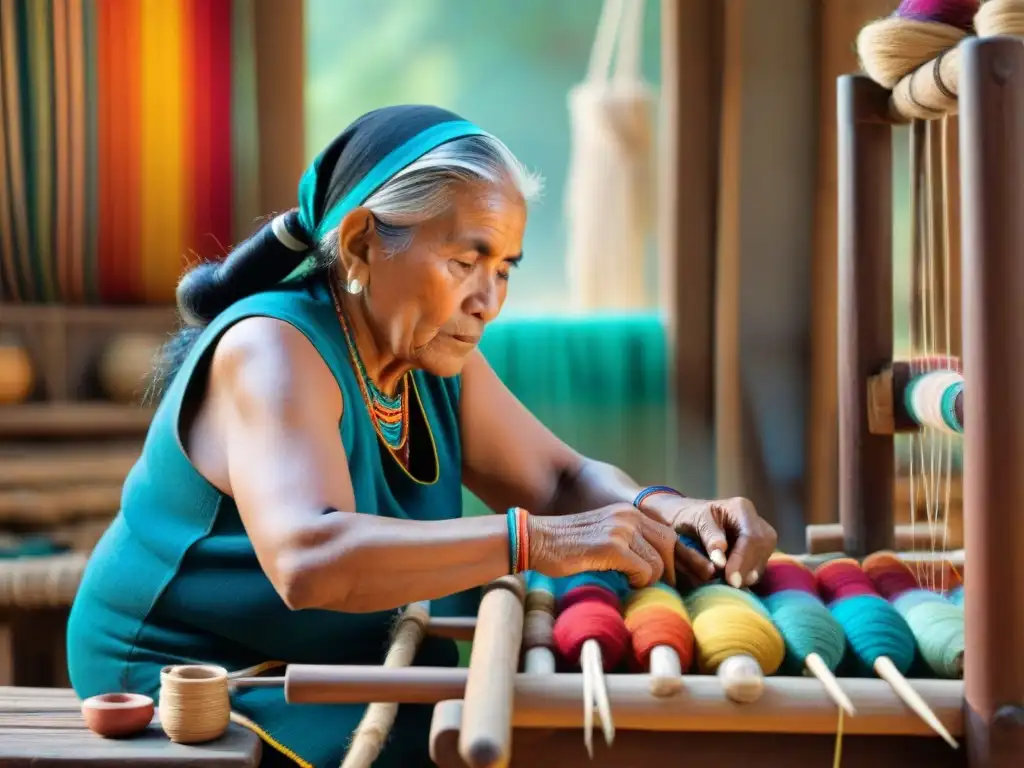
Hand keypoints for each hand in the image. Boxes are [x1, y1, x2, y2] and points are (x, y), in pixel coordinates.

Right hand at [527, 504, 678, 588]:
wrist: (536, 540)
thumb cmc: (566, 544)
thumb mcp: (603, 533)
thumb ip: (627, 540)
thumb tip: (655, 565)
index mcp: (628, 511)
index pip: (667, 534)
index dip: (668, 558)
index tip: (660, 577)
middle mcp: (628, 516)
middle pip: (669, 545)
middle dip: (666, 570)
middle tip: (653, 586)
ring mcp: (620, 530)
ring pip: (658, 562)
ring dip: (648, 579)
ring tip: (631, 583)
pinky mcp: (611, 547)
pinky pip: (643, 571)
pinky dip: (638, 582)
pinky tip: (623, 582)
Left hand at [641, 494, 777, 588]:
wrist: (687, 518)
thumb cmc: (688, 517)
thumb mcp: (694, 522)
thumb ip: (709, 538)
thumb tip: (720, 562)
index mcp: (741, 508)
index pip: (751, 536)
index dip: (742, 559)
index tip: (730, 579)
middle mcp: (755, 520)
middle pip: (762, 547)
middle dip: (747, 568)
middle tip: (731, 584)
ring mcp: (760, 534)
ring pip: (763, 558)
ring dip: (748, 574)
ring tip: (729, 582)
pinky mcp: (758, 549)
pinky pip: (758, 565)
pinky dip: (746, 574)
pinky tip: (733, 579)